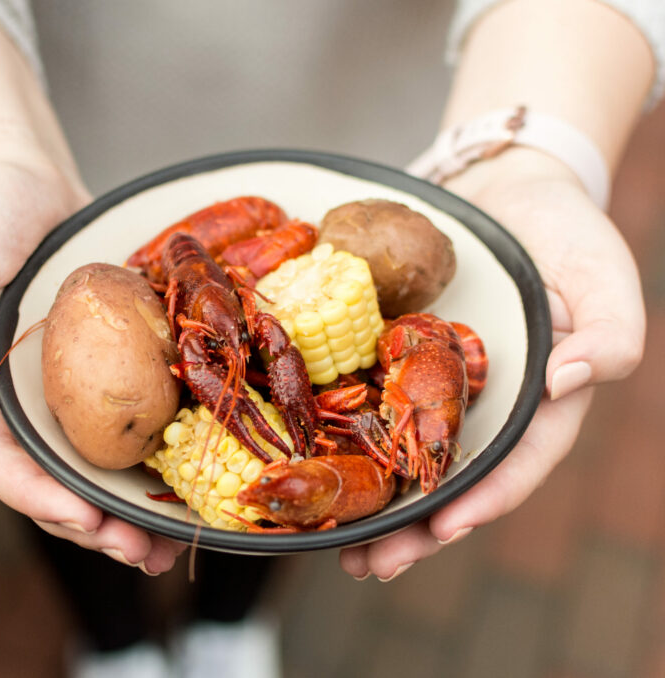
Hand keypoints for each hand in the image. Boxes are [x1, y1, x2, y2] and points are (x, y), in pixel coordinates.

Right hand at [0, 160, 184, 573]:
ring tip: (164, 548)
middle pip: (51, 482)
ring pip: (90, 468)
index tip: (85, 520)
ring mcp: (62, 395)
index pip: (0, 461)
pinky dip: (148, 462)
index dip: (39, 497)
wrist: (28, 189)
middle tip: (139, 553)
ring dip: (124, 512)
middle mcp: (19, 406)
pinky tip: (182, 487)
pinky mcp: (100, 376)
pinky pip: (122, 426)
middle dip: (92, 525)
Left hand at [340, 148, 645, 579]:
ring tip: (336, 545)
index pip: (516, 464)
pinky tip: (322, 469)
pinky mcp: (406, 358)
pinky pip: (380, 405)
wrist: (507, 187)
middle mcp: (489, 404)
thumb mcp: (604, 276)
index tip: (443, 529)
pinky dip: (354, 442)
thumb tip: (567, 382)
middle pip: (454, 480)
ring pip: (411, 458)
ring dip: (377, 506)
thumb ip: (610, 334)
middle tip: (369, 566)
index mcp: (541, 400)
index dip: (483, 500)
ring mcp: (444, 384)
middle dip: (415, 529)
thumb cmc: (565, 231)